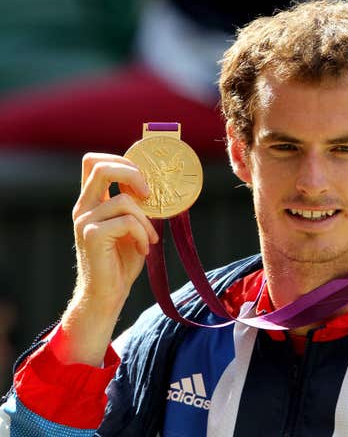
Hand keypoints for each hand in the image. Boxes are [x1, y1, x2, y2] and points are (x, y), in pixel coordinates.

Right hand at [57, 153, 158, 365]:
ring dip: (146, 220)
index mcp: (91, 202)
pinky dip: (143, 234)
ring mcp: (85, 220)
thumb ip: (137, 206)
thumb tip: (157, 187)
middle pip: (101, 167)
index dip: (120, 160)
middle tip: (149, 193)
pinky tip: (144, 248)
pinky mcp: (92, 234)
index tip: (143, 178)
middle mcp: (83, 207)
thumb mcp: (133, 228)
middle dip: (132, 173)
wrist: (107, 294)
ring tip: (149, 239)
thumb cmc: (121, 262)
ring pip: (124, 199)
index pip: (94, 163)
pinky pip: (128, 221)